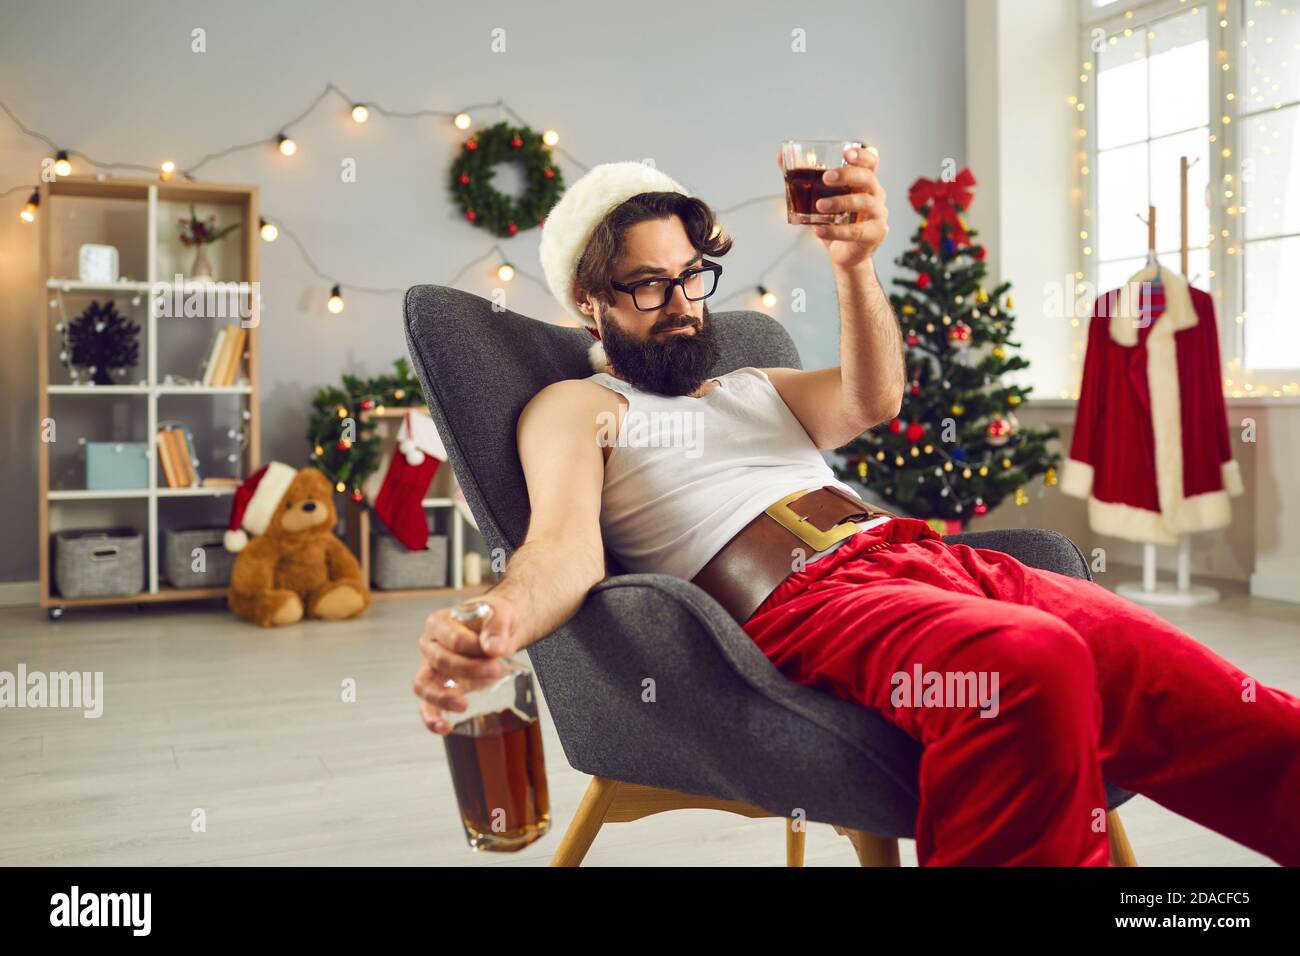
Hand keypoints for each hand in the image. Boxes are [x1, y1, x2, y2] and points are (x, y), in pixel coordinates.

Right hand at [413, 594, 520, 735]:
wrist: (494, 630)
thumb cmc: (493, 620)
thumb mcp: (501, 614)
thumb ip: (498, 628)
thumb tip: (494, 648)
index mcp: (439, 623)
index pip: (453, 639)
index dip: (475, 647)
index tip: (497, 650)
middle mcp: (430, 645)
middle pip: (440, 660)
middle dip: (469, 669)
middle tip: (496, 670)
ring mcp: (431, 669)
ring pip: (424, 686)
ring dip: (442, 698)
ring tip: (463, 705)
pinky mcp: (438, 689)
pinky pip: (426, 706)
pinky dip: (431, 719)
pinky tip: (444, 729)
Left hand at [779, 144, 888, 269]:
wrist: (844, 254)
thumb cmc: (835, 221)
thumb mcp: (819, 197)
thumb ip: (803, 178)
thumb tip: (779, 156)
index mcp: (865, 182)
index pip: (871, 162)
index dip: (862, 155)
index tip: (845, 153)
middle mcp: (876, 195)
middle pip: (868, 178)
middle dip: (847, 175)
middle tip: (825, 178)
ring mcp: (878, 214)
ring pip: (864, 203)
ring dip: (840, 202)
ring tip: (819, 206)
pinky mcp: (875, 234)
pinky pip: (856, 231)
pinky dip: (836, 231)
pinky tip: (819, 230)